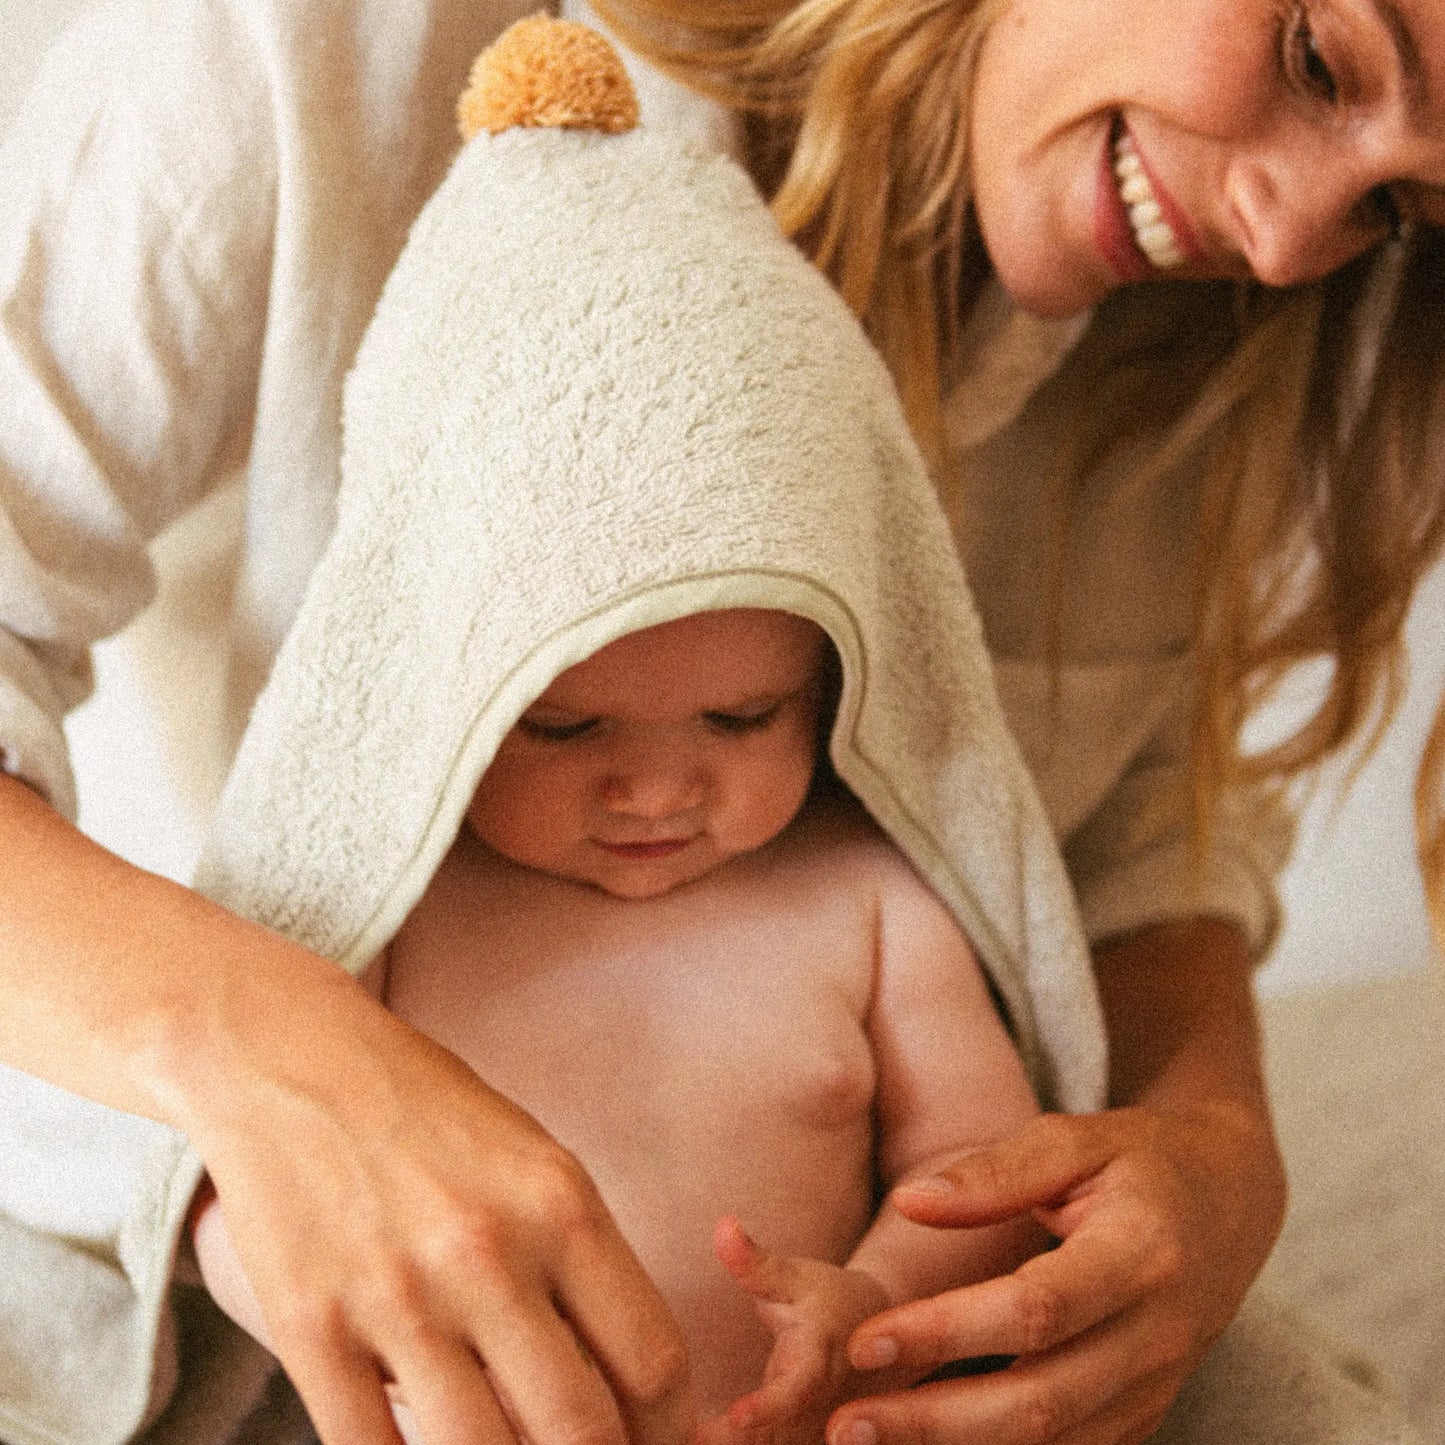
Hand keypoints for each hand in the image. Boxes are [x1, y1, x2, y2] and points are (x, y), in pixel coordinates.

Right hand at [176, 966, 693, 1444]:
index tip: (656, 1436)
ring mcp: (396, 1299)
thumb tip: (624, 1382)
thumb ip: (581, 1264)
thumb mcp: (535, 1161)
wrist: (293, 1061)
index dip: (670, 1425)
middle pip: (581, 1430)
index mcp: (560, 1206)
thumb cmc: (431, 1113)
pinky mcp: (311, 1331)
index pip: (652, 1360)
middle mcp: (487, 1256)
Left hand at [702, 1218, 910, 1444]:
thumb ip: (755, 1262)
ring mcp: (813, 1436)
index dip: (768, 1408)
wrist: (881, 1339)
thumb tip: (722, 1225)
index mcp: (817, 1363)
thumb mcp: (795, 1275)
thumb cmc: (827, 1300)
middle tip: (686, 1442)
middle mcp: (818, 1411)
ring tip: (681, 1443)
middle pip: (776, 1442)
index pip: (796, 1390)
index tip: (735, 1417)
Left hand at [827, 1102, 1286, 1444]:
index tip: (866, 1339)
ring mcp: (1157, 1386)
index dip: (950, 1331)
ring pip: (1055, 1442)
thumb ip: (995, 1171)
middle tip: (845, 1424)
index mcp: (1141, 1253)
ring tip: (867, 1439)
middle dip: (936, 1422)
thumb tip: (910, 1201)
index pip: (1036, 1309)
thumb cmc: (1137, 1159)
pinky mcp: (1145, 1414)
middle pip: (1042, 1399)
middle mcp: (1158, 1335)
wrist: (1231, 1201)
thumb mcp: (1074, 1139)